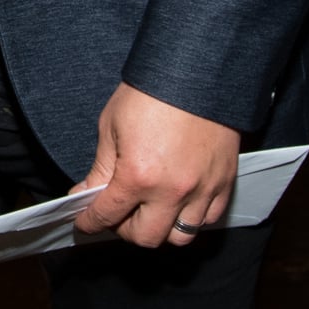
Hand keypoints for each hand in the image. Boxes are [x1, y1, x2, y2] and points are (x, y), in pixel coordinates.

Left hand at [71, 82, 239, 249]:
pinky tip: (179, 202)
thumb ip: (101, 168)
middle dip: (125, 229)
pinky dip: (192, 218)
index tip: (85, 222)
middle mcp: (172, 191)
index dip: (90, 222)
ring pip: (180, 237)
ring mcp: (202, 189)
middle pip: (145, 237)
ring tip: (151, 209)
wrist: (197, 70)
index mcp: (138, 176)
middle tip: (118, 213)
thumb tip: (86, 194)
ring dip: (161, 228)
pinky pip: (208, 219)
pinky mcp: (224, 182)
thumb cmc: (151, 92)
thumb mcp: (112, 126)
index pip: (107, 215)